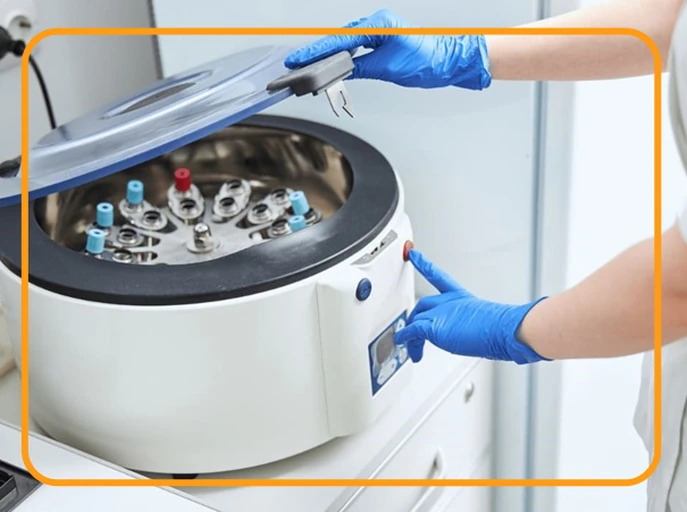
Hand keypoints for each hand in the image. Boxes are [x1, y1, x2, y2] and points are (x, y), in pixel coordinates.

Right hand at [284, 9, 491, 89]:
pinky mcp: (381, 40)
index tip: (299, 59)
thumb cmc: (429, 60)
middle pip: (338, 39)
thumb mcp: (390, 68)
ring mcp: (379, 31)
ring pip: (345, 43)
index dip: (317, 51)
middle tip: (296, 65)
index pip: (341, 40)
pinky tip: (331, 65)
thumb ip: (362, 68)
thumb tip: (341, 71)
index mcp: (379, 25)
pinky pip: (355, 48)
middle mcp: (377, 23)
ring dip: (328, 56)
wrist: (449, 61)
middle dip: (317, 52)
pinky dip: (342, 57)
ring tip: (308, 67)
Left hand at [393, 249, 548, 363]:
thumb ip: (484, 326)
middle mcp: (448, 302)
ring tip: (411, 349)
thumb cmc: (504, 328)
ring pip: (416, 319)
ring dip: (411, 336)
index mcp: (461, 297)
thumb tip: (501, 341)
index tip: (414, 255)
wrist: (505, 330)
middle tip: (412, 332)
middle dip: (416, 318)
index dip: (424, 264)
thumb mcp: (490, 322)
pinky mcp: (435, 327)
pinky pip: (413, 331)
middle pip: (423, 305)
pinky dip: (405, 338)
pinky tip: (403, 343)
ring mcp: (441, 313)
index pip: (438, 276)